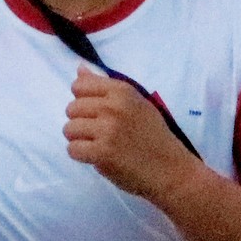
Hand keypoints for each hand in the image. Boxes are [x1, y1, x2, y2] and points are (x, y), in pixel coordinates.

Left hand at [64, 68, 205, 207]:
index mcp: (122, 91)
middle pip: (71, 108)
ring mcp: (107, 129)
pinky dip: (82, 156)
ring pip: (69, 129)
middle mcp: (113, 106)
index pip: (80, 86)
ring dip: (80, 140)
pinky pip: (72, 149)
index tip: (97, 113)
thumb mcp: (136, 103)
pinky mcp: (102, 152)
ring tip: (99, 145)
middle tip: (100, 134)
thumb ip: (106, 88)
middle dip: (81, 122)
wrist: (171, 170)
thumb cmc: (154, 137)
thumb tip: (79, 69)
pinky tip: (98, 157)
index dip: (83, 101)